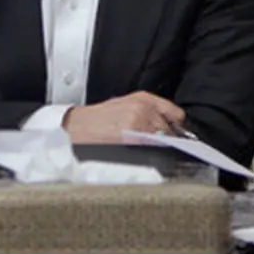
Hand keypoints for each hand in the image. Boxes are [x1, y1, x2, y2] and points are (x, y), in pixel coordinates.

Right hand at [62, 91, 185, 143]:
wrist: (76, 127)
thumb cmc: (97, 119)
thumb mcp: (125, 105)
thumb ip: (148, 112)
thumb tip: (168, 126)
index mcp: (143, 99)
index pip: (175, 113)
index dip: (177, 125)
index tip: (177, 133)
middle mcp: (143, 109)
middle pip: (170, 130)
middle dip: (166, 139)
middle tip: (157, 145)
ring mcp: (139, 125)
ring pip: (162, 141)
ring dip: (159, 148)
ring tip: (146, 150)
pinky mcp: (133, 140)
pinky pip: (151, 149)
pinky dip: (151, 154)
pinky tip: (141, 154)